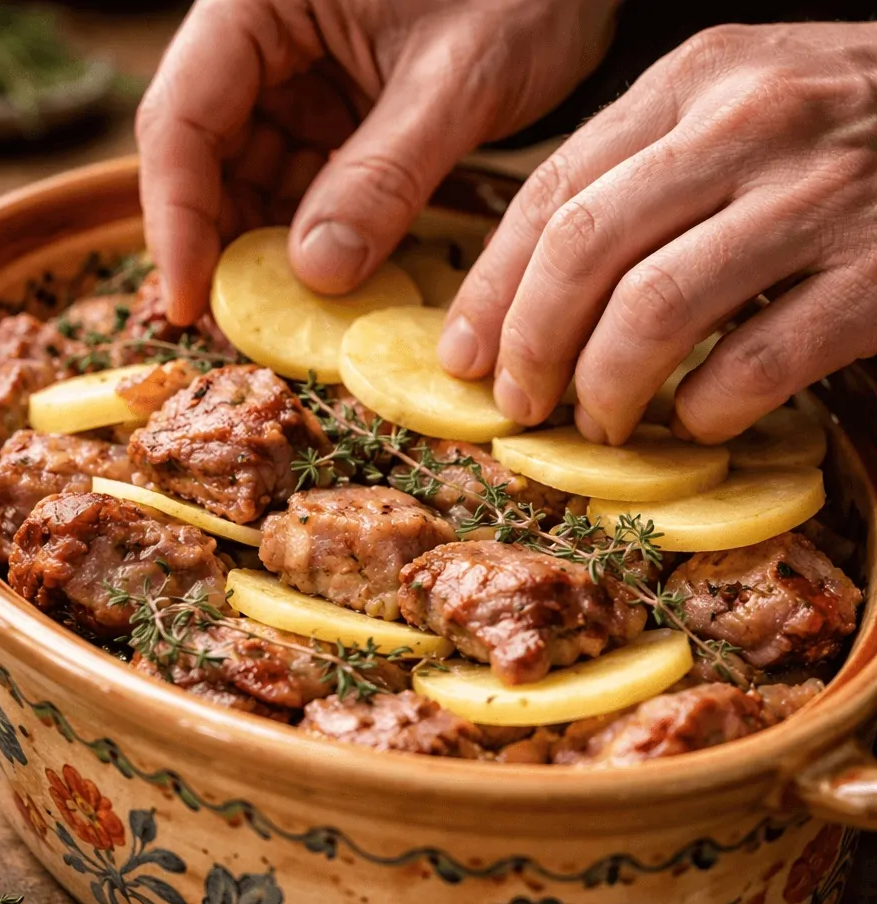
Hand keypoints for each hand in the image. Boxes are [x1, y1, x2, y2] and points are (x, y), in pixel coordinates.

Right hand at [137, 0, 616, 323]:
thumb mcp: (458, 78)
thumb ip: (385, 173)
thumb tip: (315, 274)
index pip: (183, 116)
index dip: (177, 217)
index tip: (188, 301)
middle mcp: (265, 37)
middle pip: (207, 156)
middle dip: (225, 243)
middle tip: (247, 323)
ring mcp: (300, 78)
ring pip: (254, 179)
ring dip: (272, 249)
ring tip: (298, 312)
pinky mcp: (338, 112)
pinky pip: (307, 186)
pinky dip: (319, 236)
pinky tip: (338, 279)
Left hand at [441, 22, 876, 443]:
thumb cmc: (839, 128)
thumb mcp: (730, 110)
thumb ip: (637, 175)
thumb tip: (529, 293)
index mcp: (691, 81)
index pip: (551, 193)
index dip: (493, 290)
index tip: (465, 356)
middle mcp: (746, 124)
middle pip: (583, 252)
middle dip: (531, 346)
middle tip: (521, 403)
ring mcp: (817, 196)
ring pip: (654, 311)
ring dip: (606, 388)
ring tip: (601, 422)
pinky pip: (757, 362)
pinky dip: (707, 409)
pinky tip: (696, 421)